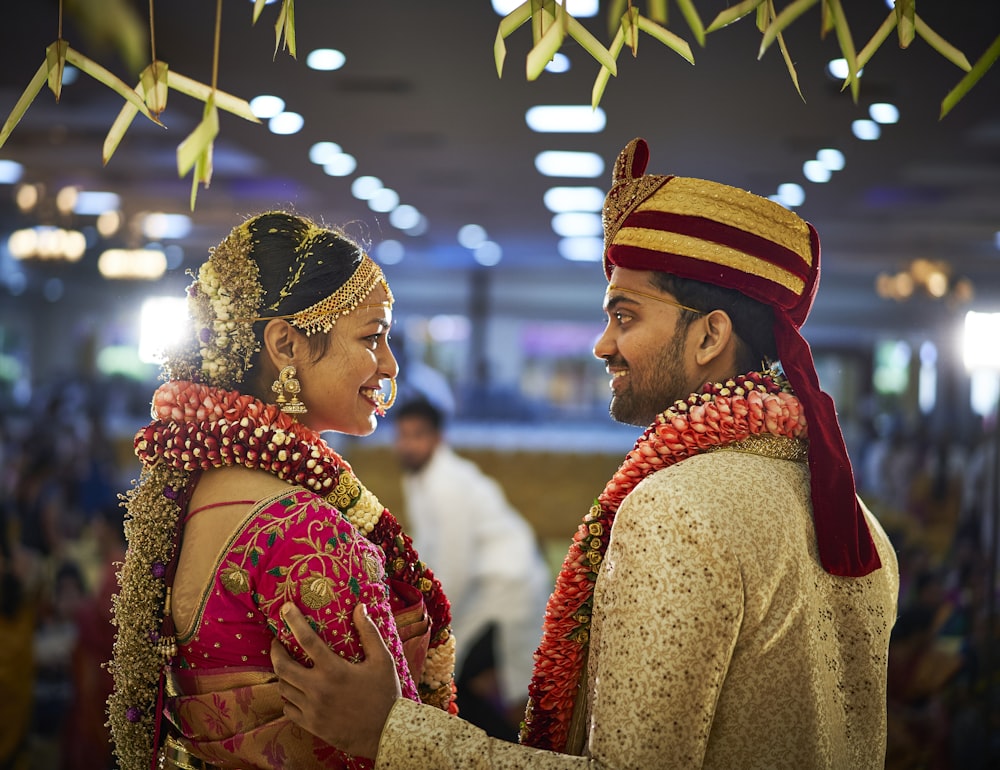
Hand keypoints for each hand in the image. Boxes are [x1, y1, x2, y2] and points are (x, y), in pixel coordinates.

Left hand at [270, 602, 401, 758]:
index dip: (294, 621)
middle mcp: (318, 689)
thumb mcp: (382, 660)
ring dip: (281, 673)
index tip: (286, 608)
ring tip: (287, 664)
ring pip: (283, 687)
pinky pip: (288, 708)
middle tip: (277, 642)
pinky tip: (295, 690)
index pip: (307, 639)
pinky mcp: (311, 725)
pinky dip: (287, 696)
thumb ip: (369, 632)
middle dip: (275, 650)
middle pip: (283, 665)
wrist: (385, 734)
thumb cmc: (385, 694)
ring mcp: (312, 709)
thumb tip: (359, 607)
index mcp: (334, 670)